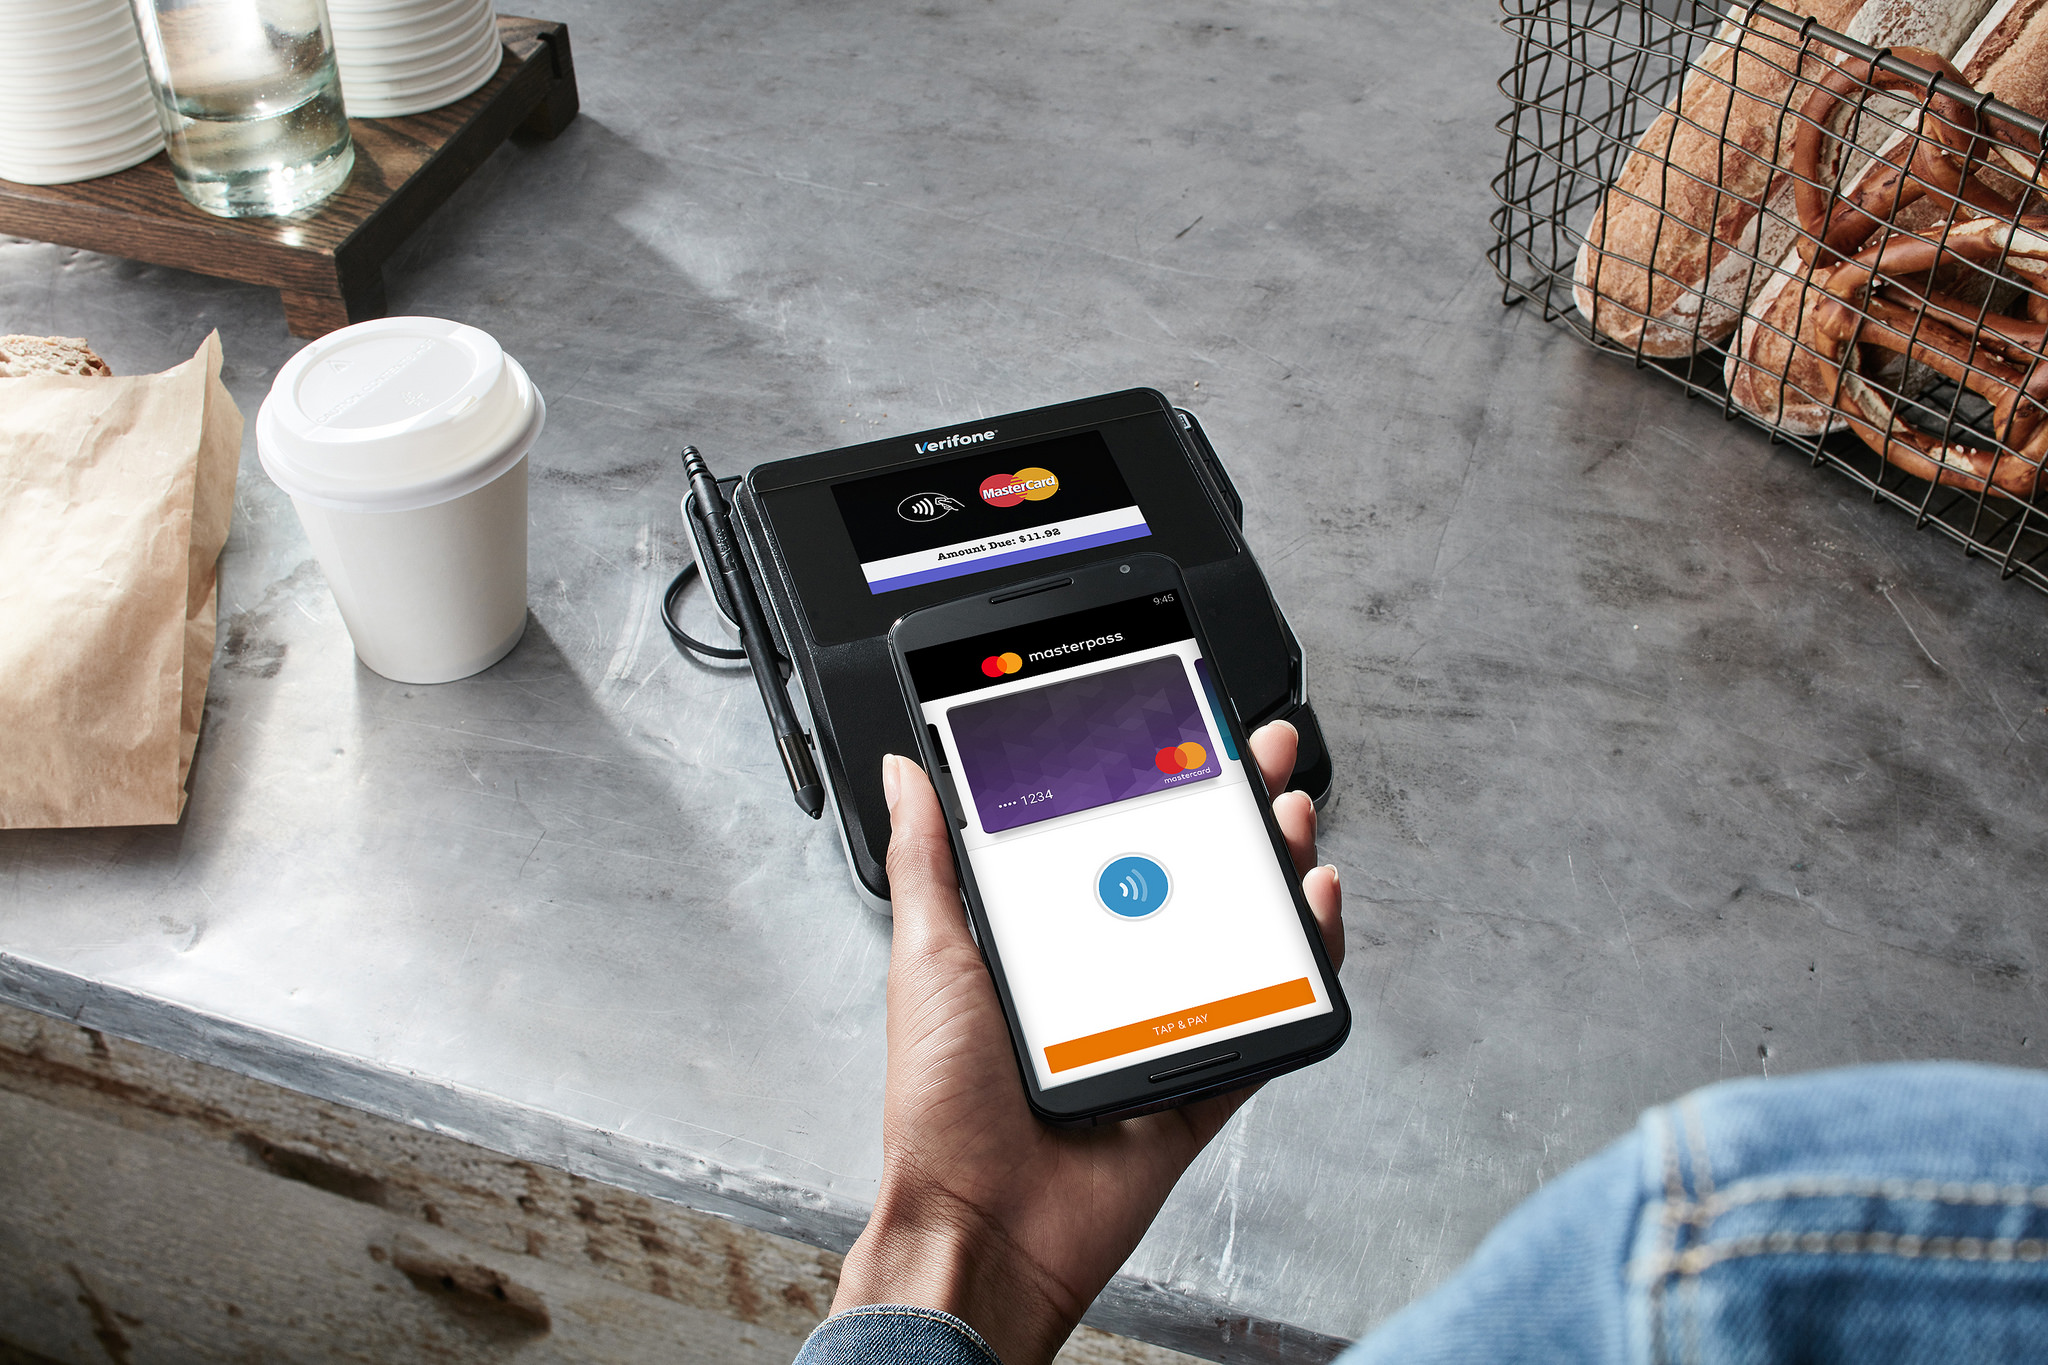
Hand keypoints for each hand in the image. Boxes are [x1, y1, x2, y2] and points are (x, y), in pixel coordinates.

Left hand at [832, 721, 1342, 1364]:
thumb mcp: (926, 958)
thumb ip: (927, 863)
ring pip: (1237, 937)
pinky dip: (1302, 967)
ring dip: (1274, 872)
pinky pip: (1265, 1017)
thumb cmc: (940, 1106)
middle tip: (1259, 759)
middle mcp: (1105, 979)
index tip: (1179, 735)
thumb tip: (904, 774)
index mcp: (1043, 946)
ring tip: (1288, 820)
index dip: (1152, 789)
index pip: (1109, 845)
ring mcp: (1157, 1027)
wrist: (980, 1225)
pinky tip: (1314, 910)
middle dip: (1230, 813)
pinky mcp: (1198, 1083)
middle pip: (1186, 878)